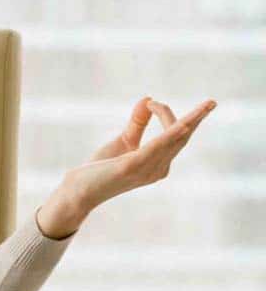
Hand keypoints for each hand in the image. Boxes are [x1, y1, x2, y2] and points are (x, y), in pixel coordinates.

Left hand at [60, 96, 216, 216]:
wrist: (78, 191)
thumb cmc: (99, 170)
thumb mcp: (123, 141)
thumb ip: (137, 123)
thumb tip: (148, 99)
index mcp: (159, 164)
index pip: (176, 136)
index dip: (169, 115)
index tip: (151, 102)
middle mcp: (158, 169)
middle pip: (181, 137)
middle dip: (196, 118)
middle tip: (212, 102)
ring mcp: (146, 169)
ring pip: (174, 141)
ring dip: (190, 122)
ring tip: (207, 107)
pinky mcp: (130, 166)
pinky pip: (155, 148)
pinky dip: (168, 135)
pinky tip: (180, 126)